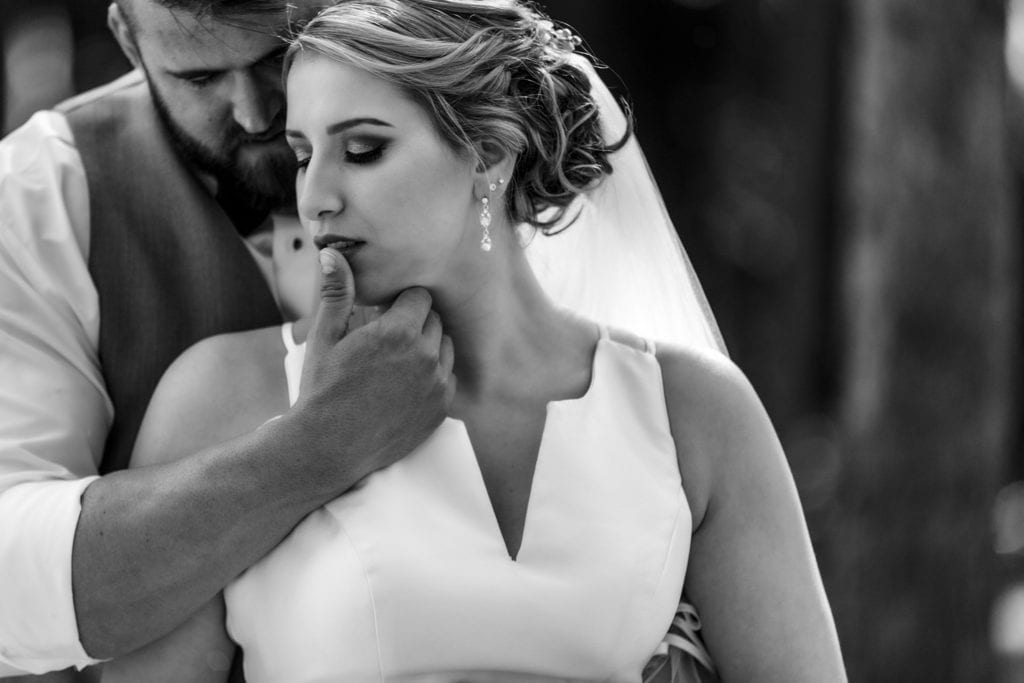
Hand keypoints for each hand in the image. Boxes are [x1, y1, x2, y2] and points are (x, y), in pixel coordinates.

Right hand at [291, 248, 454, 487]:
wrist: (327, 447)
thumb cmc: (322, 390)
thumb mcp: (324, 337)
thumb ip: (337, 292)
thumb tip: (332, 251)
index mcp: (398, 332)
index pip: (419, 297)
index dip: (401, 303)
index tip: (384, 315)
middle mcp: (425, 356)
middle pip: (435, 320)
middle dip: (414, 323)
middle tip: (387, 340)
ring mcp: (437, 385)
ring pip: (445, 349)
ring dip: (428, 348)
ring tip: (396, 362)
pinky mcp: (441, 409)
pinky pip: (447, 379)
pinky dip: (433, 377)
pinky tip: (406, 385)